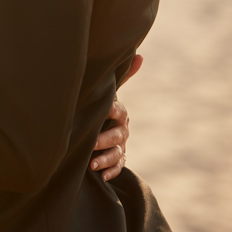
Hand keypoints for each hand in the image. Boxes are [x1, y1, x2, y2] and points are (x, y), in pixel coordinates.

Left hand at [90, 54, 142, 180]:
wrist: (100, 123)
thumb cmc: (102, 104)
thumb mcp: (109, 91)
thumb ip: (122, 76)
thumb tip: (140, 55)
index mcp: (119, 112)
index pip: (118, 111)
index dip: (111, 111)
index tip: (103, 111)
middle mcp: (122, 130)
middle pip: (117, 136)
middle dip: (104, 140)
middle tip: (91, 143)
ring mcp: (121, 146)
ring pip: (117, 154)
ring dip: (106, 160)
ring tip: (91, 164)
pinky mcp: (117, 159)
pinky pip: (118, 167)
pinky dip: (111, 172)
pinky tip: (101, 176)